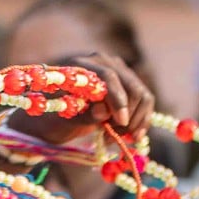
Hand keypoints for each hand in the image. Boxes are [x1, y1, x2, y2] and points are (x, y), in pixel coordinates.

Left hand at [9, 52, 155, 148]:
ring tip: (117, 137)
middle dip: (130, 114)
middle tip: (117, 136)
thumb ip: (82, 115)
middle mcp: (103, 62)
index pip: (109, 76)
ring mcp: (117, 70)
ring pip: (142, 94)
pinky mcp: (127, 84)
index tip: (121, 122)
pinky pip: (144, 100)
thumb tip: (103, 111)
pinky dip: (142, 119)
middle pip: (131, 85)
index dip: (118, 100)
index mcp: (81, 64)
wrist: (54, 119)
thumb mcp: (63, 120)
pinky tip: (133, 135)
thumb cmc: (54, 119)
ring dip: (136, 120)